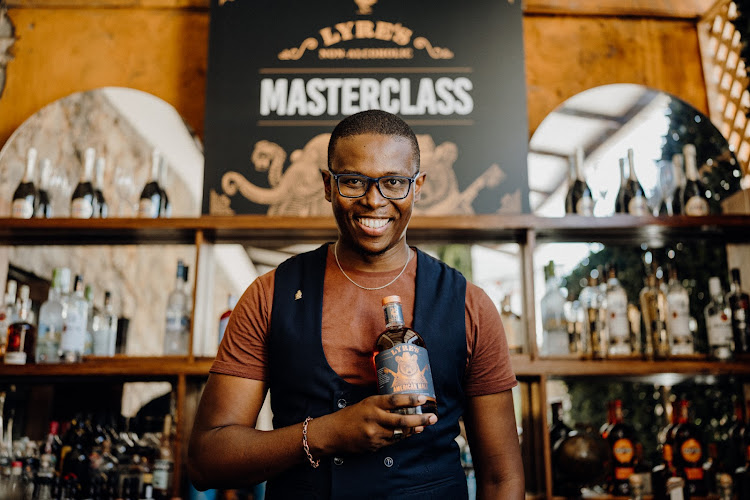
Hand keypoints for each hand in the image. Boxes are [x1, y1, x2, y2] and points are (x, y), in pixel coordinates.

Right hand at [309, 394, 437, 455]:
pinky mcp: (373, 445)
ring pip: (399, 433)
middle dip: (419, 419)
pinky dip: (401, 437)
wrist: (333, 433)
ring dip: (413, 430)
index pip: (394, 400)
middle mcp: (373, 418)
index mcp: (371, 404)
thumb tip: (405, 405)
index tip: (424, 397)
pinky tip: (409, 434)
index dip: (411, 399)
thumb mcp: (366, 404)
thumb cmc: (351, 415)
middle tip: (433, 418)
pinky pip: (392, 442)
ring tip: (423, 426)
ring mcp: (373, 434)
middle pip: (401, 420)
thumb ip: (383, 405)